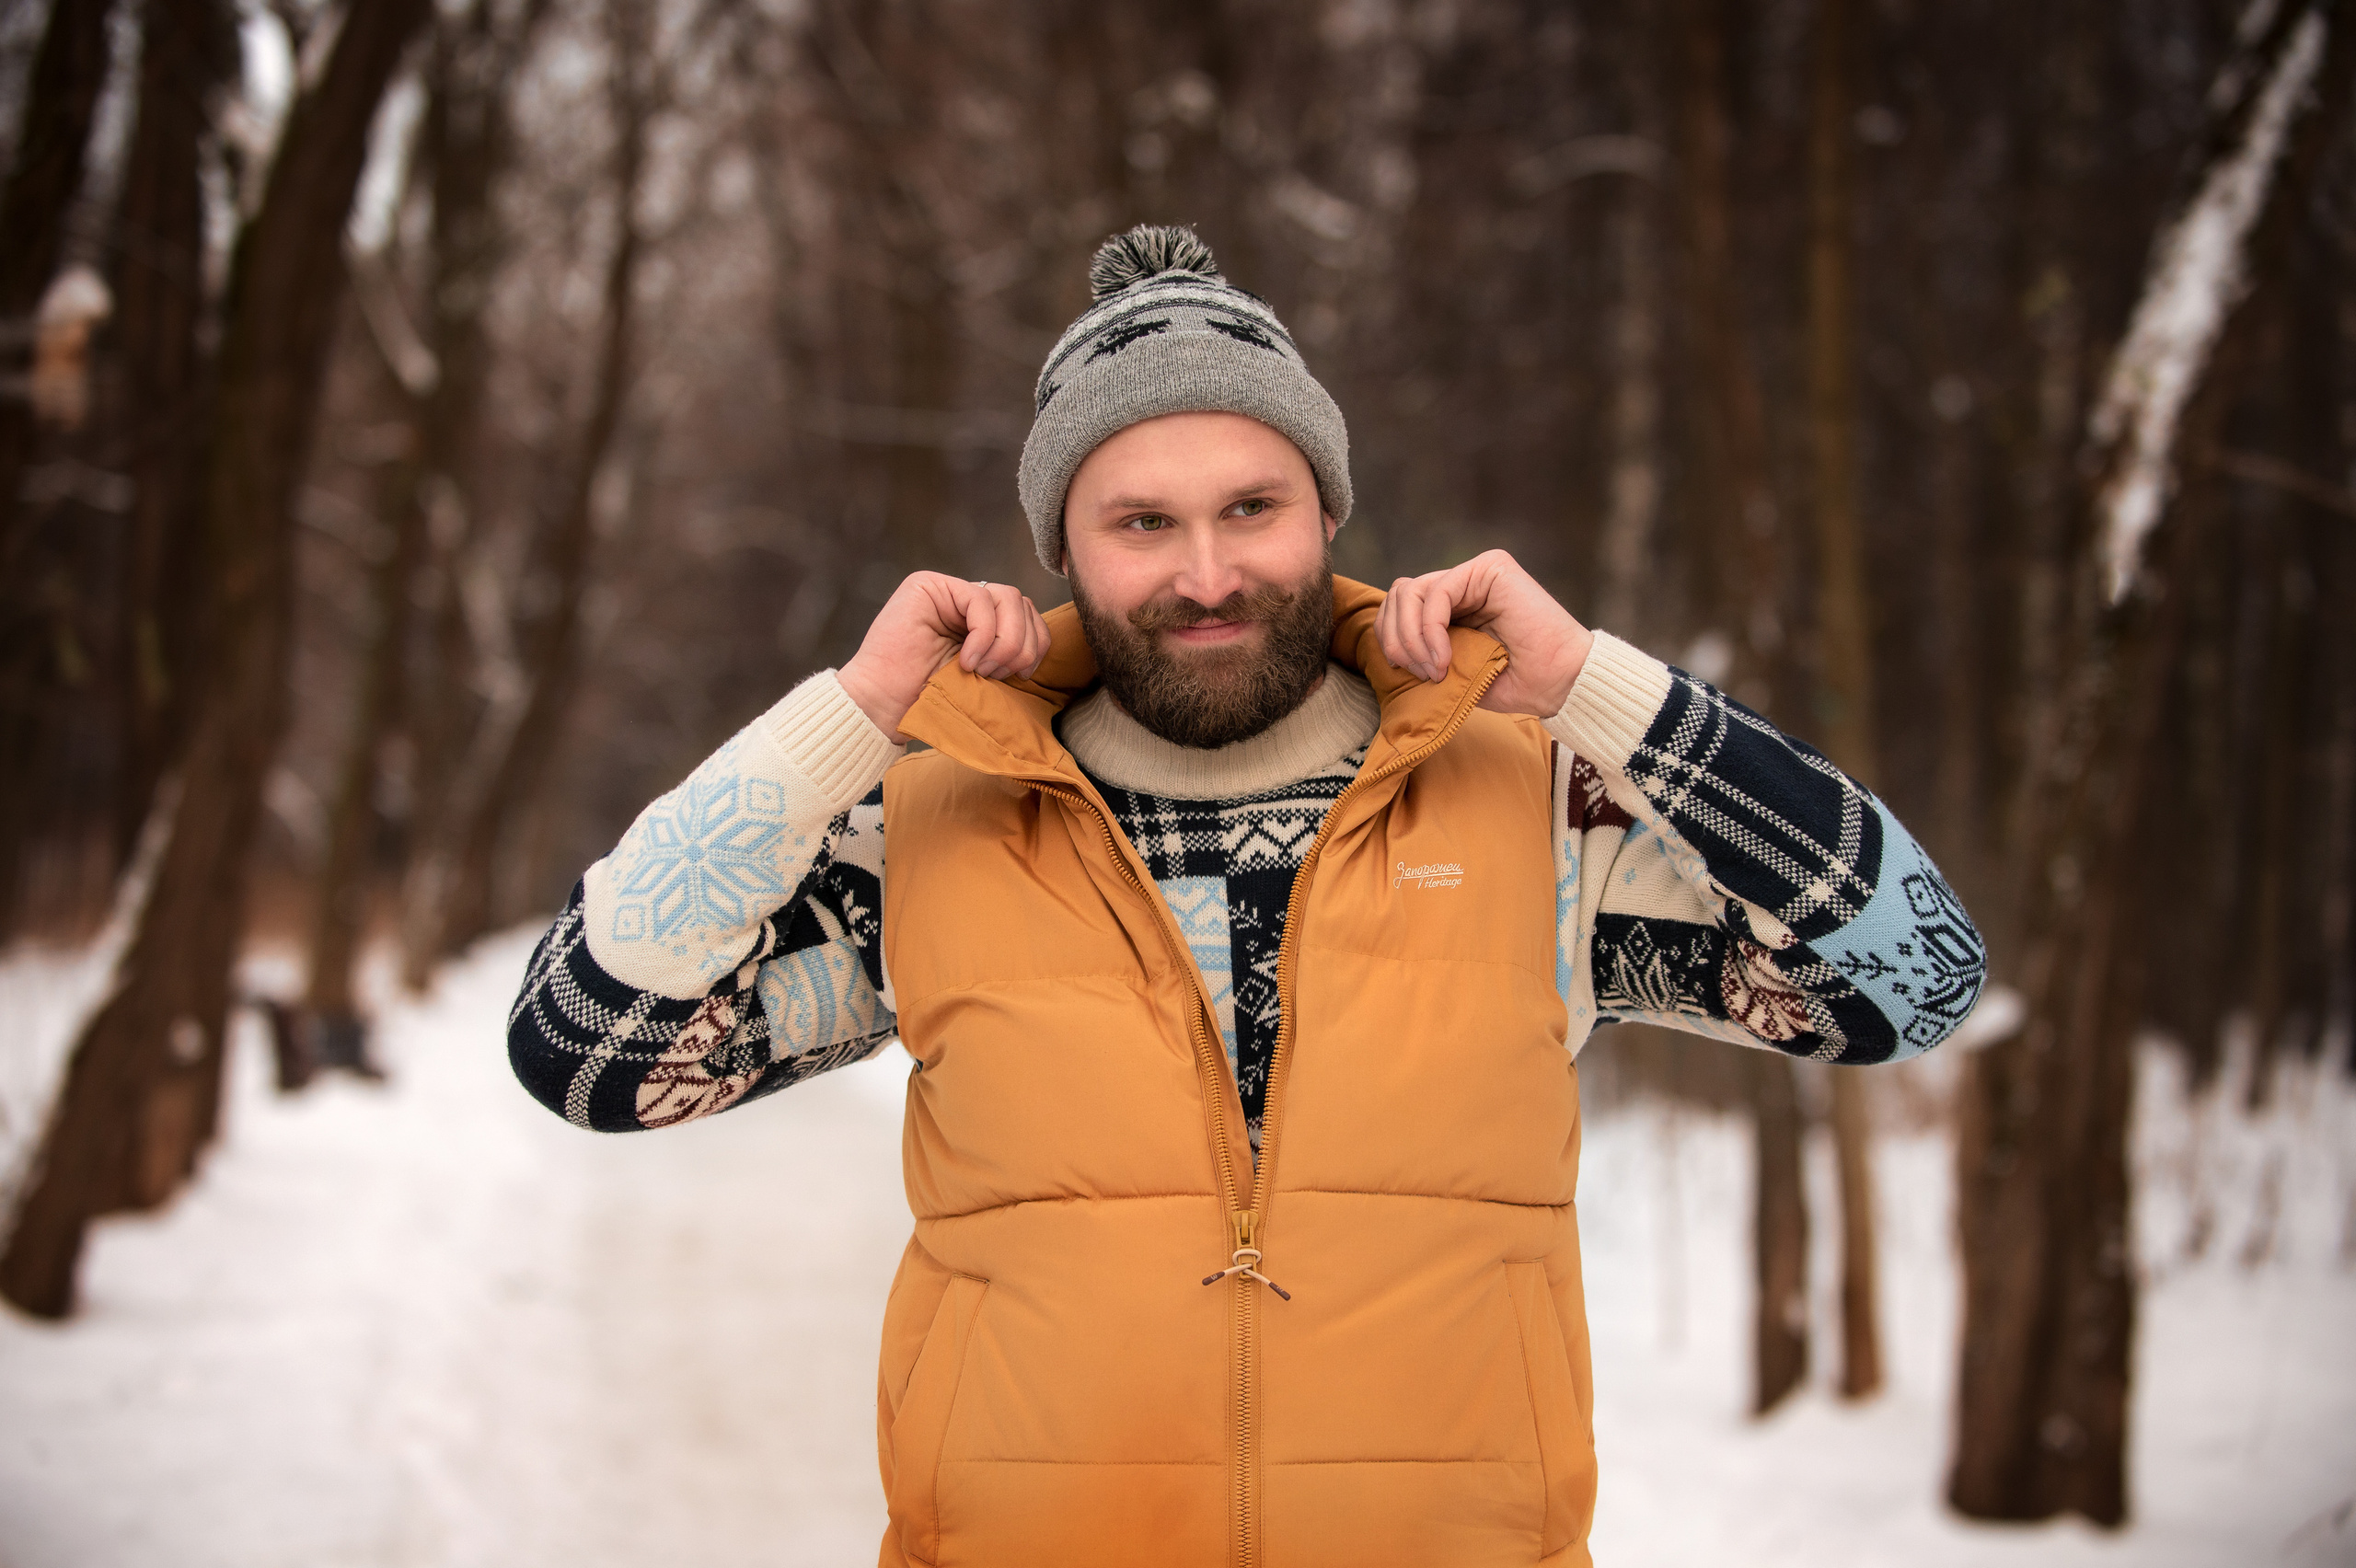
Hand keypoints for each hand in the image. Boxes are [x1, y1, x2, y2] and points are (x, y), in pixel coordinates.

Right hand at [837, 572, 1050, 742]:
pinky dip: (984, 634)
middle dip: (1022, 645)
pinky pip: (980, 599)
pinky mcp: (929, 586)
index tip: (1020, 677)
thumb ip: (1010, 653)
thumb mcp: (986, 676)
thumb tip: (1043, 643)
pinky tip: (967, 660)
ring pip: (1008, 596)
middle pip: (1023, 603)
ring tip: (982, 669)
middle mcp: (965, 601)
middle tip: (997, 675)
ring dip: (1005, 641)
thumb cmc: (931, 700)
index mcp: (982, 622)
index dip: (1036, 645)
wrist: (884, 707)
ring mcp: (947, 590)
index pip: (1029, 616)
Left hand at [1377, 549, 1595, 717]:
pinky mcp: (1491, 568)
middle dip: (1395, 639)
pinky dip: (1429, 630)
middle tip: (1419, 675)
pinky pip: (1437, 593)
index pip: (1399, 607)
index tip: (1408, 676)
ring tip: (1433, 669)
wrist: (1563, 684)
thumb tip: (1385, 652)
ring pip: (1410, 591)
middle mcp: (1463, 584)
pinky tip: (1443, 659)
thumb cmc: (1518, 684)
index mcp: (1454, 606)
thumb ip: (1423, 655)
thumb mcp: (1456, 672)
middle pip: (1399, 595)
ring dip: (1411, 637)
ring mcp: (1476, 573)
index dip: (1390, 639)